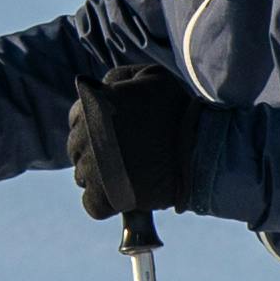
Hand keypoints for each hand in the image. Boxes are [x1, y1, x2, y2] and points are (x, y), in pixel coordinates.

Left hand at [63, 66, 202, 226]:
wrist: (202, 149)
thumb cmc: (181, 111)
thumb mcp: (152, 77)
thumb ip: (119, 77)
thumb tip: (96, 85)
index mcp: (95, 106)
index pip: (78, 117)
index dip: (97, 125)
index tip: (117, 133)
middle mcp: (88, 136)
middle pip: (77, 147)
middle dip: (98, 150)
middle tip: (126, 154)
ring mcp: (94, 169)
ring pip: (83, 176)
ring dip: (101, 176)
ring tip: (129, 174)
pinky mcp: (104, 198)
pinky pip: (92, 204)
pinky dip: (104, 202)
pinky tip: (123, 194)